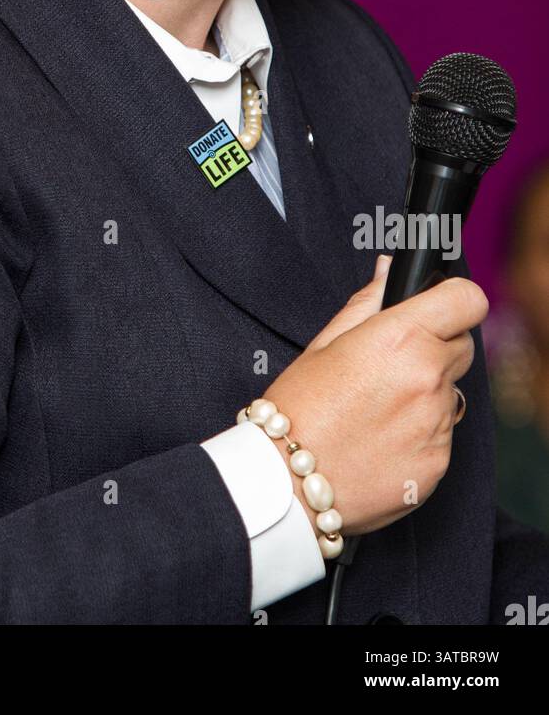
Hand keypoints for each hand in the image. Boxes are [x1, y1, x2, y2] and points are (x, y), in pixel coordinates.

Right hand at [259, 255, 488, 536]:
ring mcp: (437, 424)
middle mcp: (428, 377)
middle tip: (390, 366)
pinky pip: (441, 436)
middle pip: (461, 346)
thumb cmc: (297, 408)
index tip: (438, 309)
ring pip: (450, 394)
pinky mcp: (438, 464)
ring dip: (425, 395)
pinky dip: (419, 435)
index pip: (467, 301)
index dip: (453, 301)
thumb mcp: (324, 343)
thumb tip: (388, 270)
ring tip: (375, 411)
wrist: (288, 484)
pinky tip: (379, 441)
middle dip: (435, 348)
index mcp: (402, 337)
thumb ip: (367, 302)